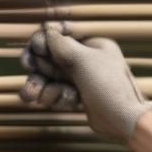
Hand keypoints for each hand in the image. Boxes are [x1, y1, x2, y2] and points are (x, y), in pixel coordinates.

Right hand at [19, 21, 151, 144]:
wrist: (123, 120)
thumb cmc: (108, 86)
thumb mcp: (84, 60)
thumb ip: (62, 45)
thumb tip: (46, 31)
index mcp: (93, 45)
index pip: (63, 36)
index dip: (46, 41)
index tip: (35, 48)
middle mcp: (87, 60)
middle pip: (53, 58)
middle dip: (38, 66)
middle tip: (28, 67)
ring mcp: (83, 79)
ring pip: (53, 78)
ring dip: (40, 85)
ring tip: (30, 96)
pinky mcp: (79, 97)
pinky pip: (59, 94)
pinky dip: (53, 97)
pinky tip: (49, 102)